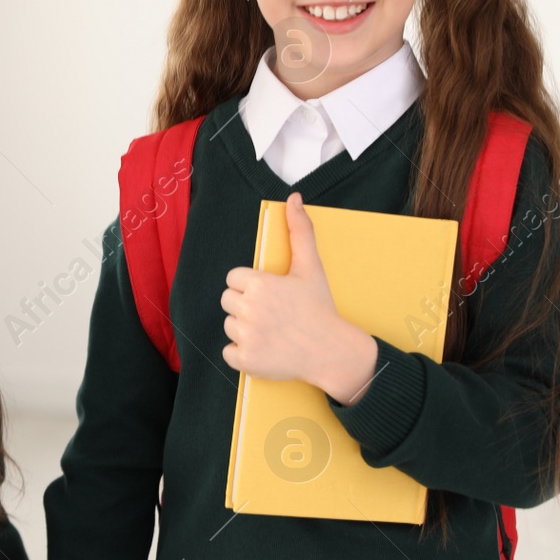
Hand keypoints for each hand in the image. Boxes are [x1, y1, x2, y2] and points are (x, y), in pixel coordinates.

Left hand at [222, 191, 378, 403]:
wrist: (332, 351)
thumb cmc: (319, 307)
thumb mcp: (310, 266)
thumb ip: (300, 231)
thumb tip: (294, 198)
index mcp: (258, 284)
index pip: (234, 279)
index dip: (251, 285)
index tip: (270, 294)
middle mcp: (248, 309)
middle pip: (228, 301)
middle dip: (245, 305)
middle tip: (271, 313)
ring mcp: (246, 336)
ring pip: (229, 326)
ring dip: (245, 329)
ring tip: (272, 330)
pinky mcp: (245, 361)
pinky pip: (228, 353)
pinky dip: (242, 354)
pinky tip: (264, 348)